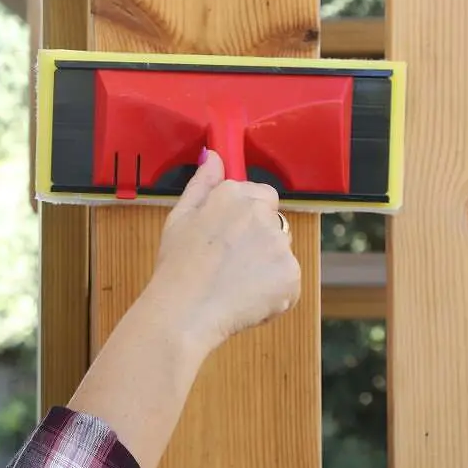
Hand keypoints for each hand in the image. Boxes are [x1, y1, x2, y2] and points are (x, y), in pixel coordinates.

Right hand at [136, 149, 300, 355]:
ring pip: (280, 252)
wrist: (184, 311)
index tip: (231, 236)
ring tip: (234, 284)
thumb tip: (214, 156)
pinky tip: (246, 300)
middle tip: (229, 264)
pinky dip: (273, 292)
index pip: (261, 194)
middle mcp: (261, 214)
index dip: (247, 216)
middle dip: (259, 240)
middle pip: (274, 222)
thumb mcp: (179, 218)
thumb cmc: (176, 266)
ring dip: (266, 266)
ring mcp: (279, 245)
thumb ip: (202, 184)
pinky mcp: (292, 275)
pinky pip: (288, 282)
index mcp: (233, 195)